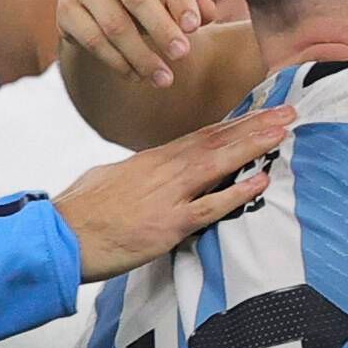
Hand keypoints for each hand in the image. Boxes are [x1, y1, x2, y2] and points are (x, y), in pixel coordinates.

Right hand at [55, 101, 288, 277]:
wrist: (59, 236)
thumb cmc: (79, 212)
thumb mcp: (108, 179)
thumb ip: (135, 172)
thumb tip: (146, 168)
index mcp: (150, 160)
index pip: (200, 137)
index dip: (234, 124)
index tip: (260, 112)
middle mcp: (163, 171)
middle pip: (216, 141)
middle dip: (254, 125)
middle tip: (288, 111)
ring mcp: (167, 196)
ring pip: (218, 164)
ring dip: (253, 145)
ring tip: (283, 131)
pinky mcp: (167, 225)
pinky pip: (209, 207)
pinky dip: (237, 193)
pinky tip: (261, 180)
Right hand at [56, 0, 214, 89]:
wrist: (104, 9)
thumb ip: (192, 6)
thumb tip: (208, 12)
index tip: (193, 27)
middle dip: (162, 29)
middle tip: (182, 55)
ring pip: (114, 23)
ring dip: (141, 55)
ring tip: (163, 78)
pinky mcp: (66, 7)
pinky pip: (93, 40)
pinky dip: (118, 62)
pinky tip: (137, 76)